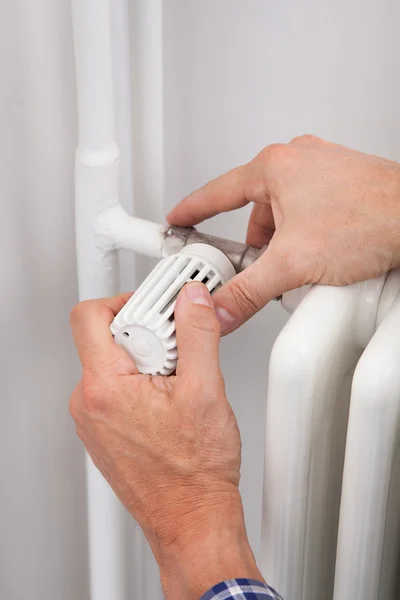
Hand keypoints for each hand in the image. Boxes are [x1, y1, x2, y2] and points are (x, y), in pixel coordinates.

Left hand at [69, 282, 262, 598]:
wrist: (193, 519)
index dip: (128, 300)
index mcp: (104, 387)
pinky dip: (144, 382)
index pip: (91, 315)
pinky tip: (172, 399)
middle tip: (179, 347)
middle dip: (147, 333)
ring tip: (180, 380)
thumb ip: (197, 333)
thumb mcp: (205, 390)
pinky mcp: (105, 431)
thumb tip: (192, 300)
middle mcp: (89, 403)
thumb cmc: (194, 473)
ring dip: (148, 359)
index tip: (160, 306)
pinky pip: (117, 388)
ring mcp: (94, 420)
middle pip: (106, 337)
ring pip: (115, 363)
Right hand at [168, 135, 399, 332]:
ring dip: (285, 244)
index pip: (217, 192)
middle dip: (256, 246)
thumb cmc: (371, 220)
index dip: (192, 210)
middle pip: (255, 210)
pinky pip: (309, 213)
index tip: (178, 218)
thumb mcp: (294, 264)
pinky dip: (307, 237)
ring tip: (300, 267)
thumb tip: (222, 307)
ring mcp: (323, 170)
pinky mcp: (342, 184)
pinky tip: (321, 258)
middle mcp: (298, 161)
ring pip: (285, 214)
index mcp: (276, 167)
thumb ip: (248, 290)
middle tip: (257, 269)